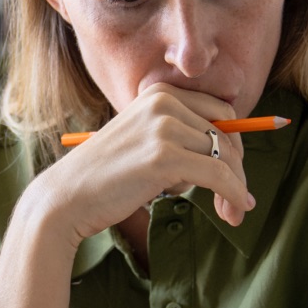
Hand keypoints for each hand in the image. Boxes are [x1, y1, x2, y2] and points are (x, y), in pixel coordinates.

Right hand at [33, 82, 256, 243]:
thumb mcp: (143, 140)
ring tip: (234, 213)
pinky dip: (233, 194)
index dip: (234, 146)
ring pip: (225, 156)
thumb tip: (229, 150)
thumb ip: (178, 135)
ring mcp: (164, 127)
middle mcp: (163, 102)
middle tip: (240, 199)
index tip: (235, 174)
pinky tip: (236, 210)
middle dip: (238, 168)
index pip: (220, 113)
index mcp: (159, 93)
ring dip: (236, 188)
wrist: (67, 197)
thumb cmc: (106, 177)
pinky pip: (218, 175)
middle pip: (227, 134)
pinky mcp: (165, 157)